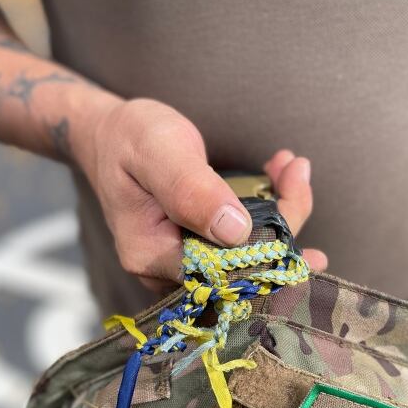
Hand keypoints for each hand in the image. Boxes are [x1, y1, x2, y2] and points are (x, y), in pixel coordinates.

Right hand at [74, 98, 326, 291]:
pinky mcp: (201, 250)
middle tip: (297, 171)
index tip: (294, 193)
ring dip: (282, 214)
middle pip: (244, 268)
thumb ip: (190, 190)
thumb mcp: (155, 151)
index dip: (268, 241)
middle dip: (283, 221)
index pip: (225, 269)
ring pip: (250, 256)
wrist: (109, 136)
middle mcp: (169, 271)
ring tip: (292, 168)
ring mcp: (187, 263)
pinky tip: (279, 180)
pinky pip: (244, 243)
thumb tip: (235, 231)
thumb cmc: (127, 138)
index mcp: (151, 256)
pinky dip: (269, 214)